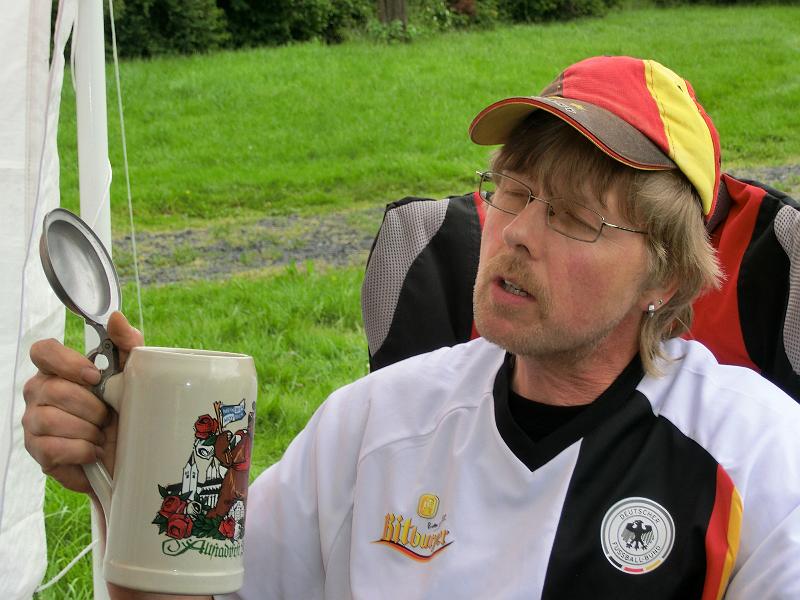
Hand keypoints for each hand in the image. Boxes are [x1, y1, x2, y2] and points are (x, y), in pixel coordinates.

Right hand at [22, 311, 142, 494]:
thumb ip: (127, 344)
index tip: (95, 376)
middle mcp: (38, 393)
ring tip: (101, 434)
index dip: (67, 362)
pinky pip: (53, 448)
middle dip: (90, 406)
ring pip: (50, 420)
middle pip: (53, 390)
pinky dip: (82, 451)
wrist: (128, 451)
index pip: (42, 351)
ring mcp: (33, 423)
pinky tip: (94, 450)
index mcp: (57, 370)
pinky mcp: (38, 452)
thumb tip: (116, 318)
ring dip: (87, 429)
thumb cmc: (124, 408)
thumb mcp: (133, 373)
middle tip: (107, 415)